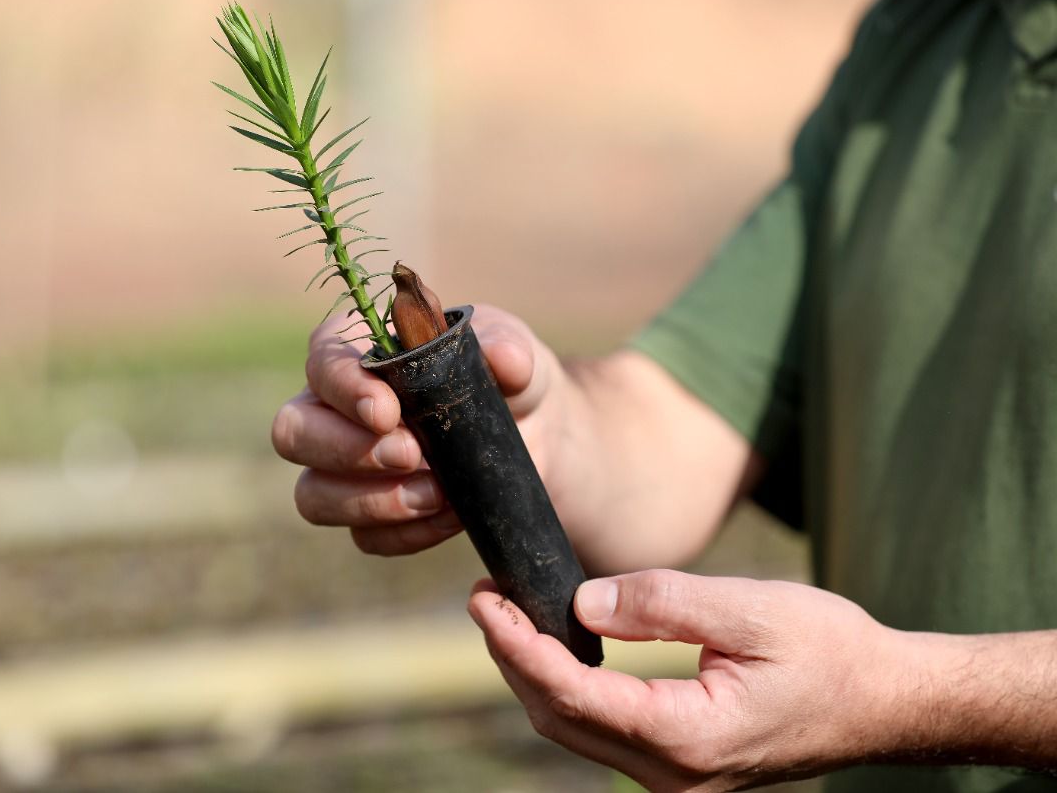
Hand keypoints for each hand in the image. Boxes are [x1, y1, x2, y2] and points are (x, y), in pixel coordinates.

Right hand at [272, 304, 566, 554]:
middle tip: (412, 454)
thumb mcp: (515, 355)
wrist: (531, 438)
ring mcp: (341, 470)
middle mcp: (332, 410)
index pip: (321, 361)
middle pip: (293, 433)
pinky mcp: (368, 517)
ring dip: (374, 501)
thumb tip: (503, 358)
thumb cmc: (504, 380)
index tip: (387, 411)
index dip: (343, 388)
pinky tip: (449, 516)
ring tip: (438, 493)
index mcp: (357, 353)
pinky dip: (407, 533)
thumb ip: (508, 349)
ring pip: (313, 496)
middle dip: (348, 451)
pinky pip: (364, 538)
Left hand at [469, 570, 907, 790]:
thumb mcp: (751, 609)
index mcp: (688, 736)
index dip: (517, 646)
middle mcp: (675, 774)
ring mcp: (677, 779)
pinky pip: (604, 732)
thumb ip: (663, 603)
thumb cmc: (832, 650)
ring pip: (576, 730)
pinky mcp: (682, 766)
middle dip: (512, 659)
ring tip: (509, 616)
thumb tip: (583, 603)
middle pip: (560, 718)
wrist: (888, 701)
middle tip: (486, 598)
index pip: (573, 693)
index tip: (484, 599)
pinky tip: (558, 648)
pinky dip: (570, 689)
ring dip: (535, 675)